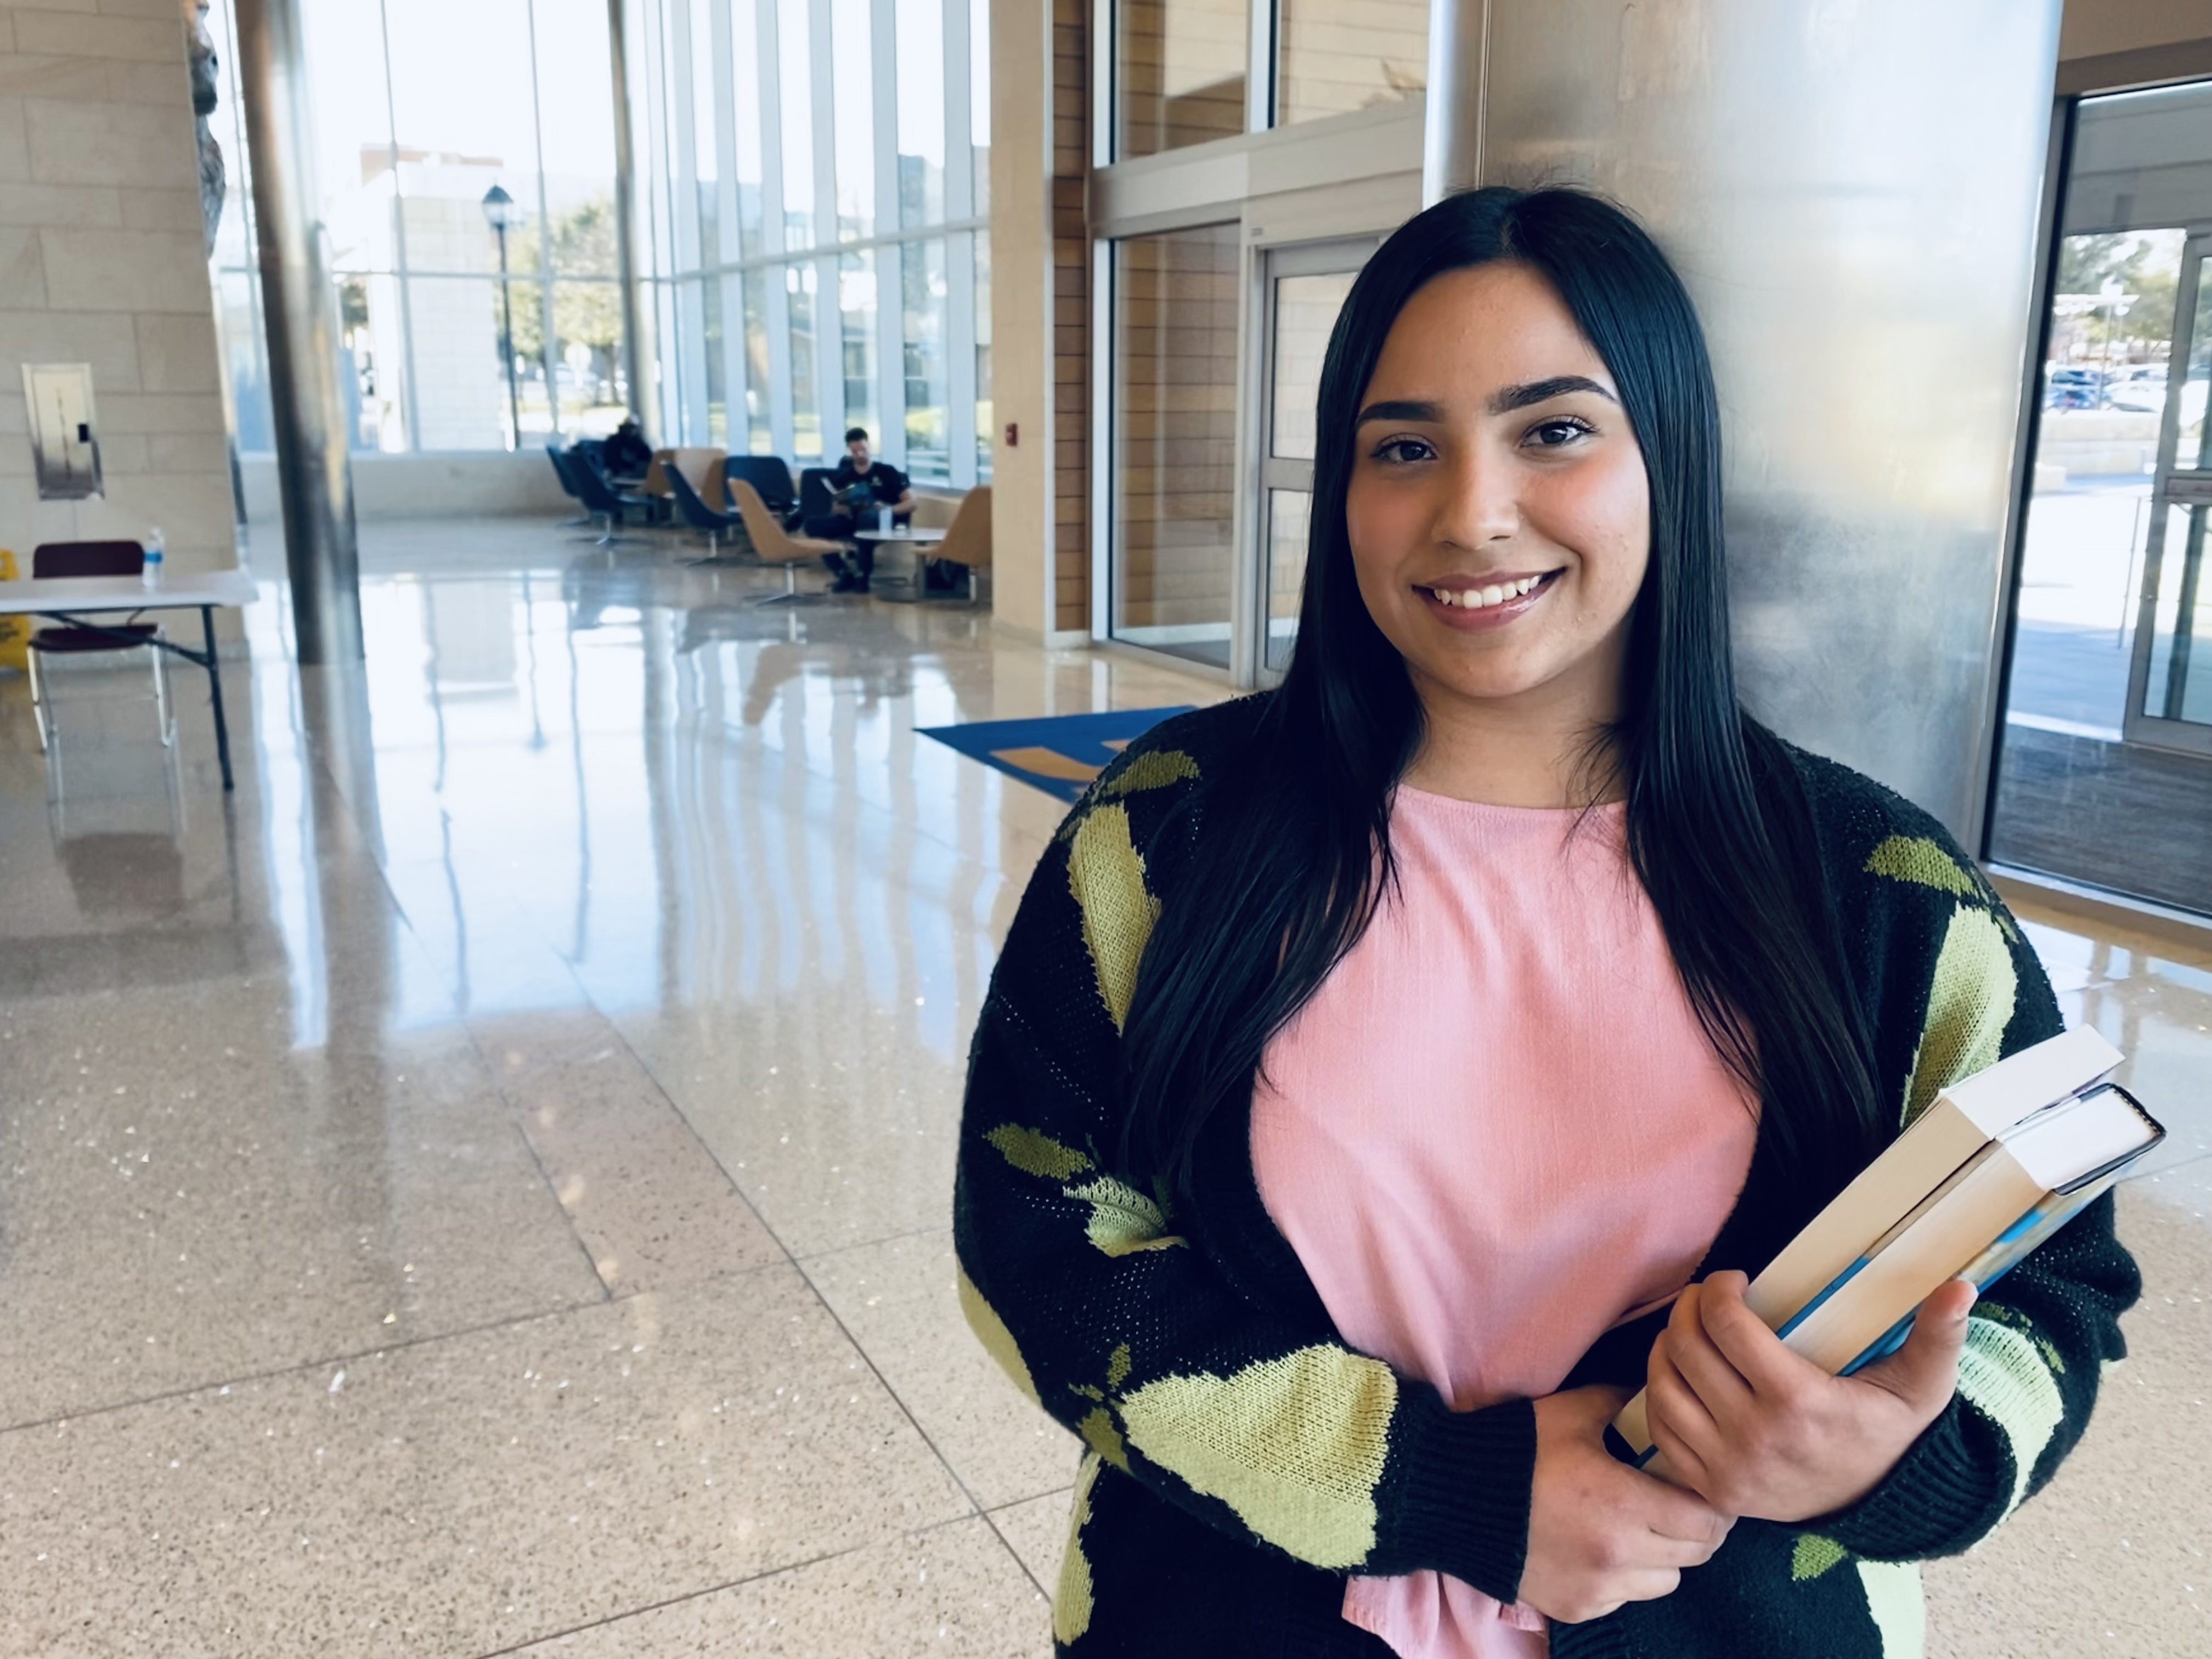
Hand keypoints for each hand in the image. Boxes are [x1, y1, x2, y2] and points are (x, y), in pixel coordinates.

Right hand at [1520, 1385, 1734, 1623]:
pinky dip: (1624, 1577)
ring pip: (1665, 1582)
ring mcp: (1598, 1589)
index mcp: (1624, 1504)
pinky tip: (1598, 1547)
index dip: (1713, 1504)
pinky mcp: (1577, 1607)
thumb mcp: (1572, 1412)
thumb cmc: (1516, 1450)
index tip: (1703, 1488)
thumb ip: (1622, 1402)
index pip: (1705, 1521)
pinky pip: (1625, 1598)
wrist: (1452, 1496)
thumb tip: (1655, 1392)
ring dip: (1663, 1557)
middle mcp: (1618, 1556)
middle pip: (1694, 1556)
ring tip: (1639, 1528)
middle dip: (1696, 1530)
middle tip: (1681, 1506)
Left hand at [1643, 1271, 1972, 1522]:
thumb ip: (1939, 1335)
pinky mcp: (1712, 1490)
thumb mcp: (1922, 1384)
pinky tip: (1681, 1373)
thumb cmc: (1891, 1432)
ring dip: (1666, 1346)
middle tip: (1704, 1298)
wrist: (1878, 1504)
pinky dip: (1660, 1394)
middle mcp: (1755, 1438)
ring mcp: (1728, 1468)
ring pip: (1663, 1386)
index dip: (1718, 1289)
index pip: (1727, 1325)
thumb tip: (1960, 1287)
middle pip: (1687, 1349)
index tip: (1733, 1279)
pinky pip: (1661, 1430)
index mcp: (1799, 1402)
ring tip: (1689, 1329)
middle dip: (1687, 1309)